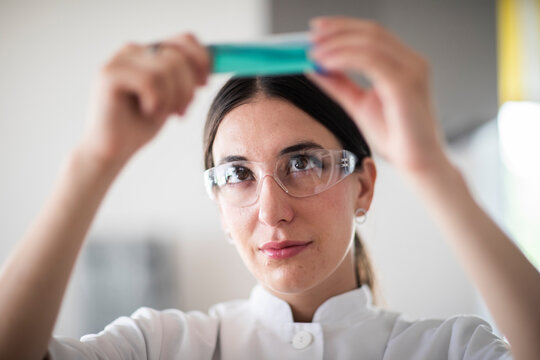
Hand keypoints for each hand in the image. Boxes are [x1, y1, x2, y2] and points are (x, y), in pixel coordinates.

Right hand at [82, 33, 209, 165]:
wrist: (112, 150)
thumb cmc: (140, 125)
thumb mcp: (172, 97)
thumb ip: (187, 76)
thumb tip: (215, 61)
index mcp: (149, 53)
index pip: (185, 40)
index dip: (202, 60)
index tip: (204, 84)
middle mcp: (133, 51)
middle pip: (179, 56)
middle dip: (187, 87)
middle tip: (181, 110)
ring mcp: (119, 61)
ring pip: (166, 69)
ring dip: (171, 98)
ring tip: (161, 113)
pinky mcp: (109, 74)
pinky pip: (151, 81)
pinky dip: (157, 102)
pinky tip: (146, 112)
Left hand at [308, 17, 448, 175]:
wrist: (417, 163)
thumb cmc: (396, 136)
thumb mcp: (358, 104)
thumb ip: (338, 84)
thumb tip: (313, 67)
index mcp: (403, 63)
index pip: (372, 33)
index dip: (342, 27)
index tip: (315, 30)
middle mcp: (412, 61)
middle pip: (372, 32)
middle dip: (337, 31)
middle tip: (310, 37)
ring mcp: (412, 70)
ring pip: (371, 42)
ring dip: (337, 44)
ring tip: (314, 52)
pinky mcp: (406, 84)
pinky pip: (371, 61)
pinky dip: (345, 58)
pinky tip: (326, 63)